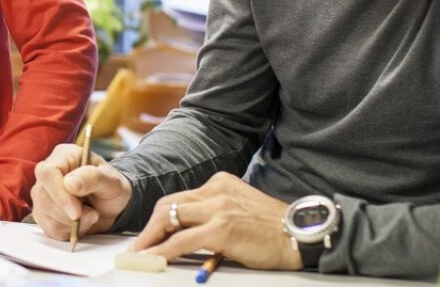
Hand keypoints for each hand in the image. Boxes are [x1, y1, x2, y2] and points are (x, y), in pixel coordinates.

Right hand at [32, 142, 132, 239]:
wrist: (112, 205)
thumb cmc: (112, 188)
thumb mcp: (111, 181)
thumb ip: (92, 178)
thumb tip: (69, 183)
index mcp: (63, 156)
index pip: (47, 173)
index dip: (59, 194)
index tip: (76, 212)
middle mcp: (48, 173)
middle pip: (43, 196)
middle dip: (68, 213)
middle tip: (93, 215)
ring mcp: (42, 193)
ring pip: (44, 214)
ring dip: (70, 224)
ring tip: (90, 216)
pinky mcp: (43, 212)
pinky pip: (48, 228)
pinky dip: (67, 231)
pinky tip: (80, 224)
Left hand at [129, 172, 301, 269]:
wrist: (300, 235)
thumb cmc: (272, 228)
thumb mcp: (239, 209)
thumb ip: (214, 213)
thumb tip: (186, 233)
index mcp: (219, 183)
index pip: (180, 198)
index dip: (161, 217)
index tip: (151, 232)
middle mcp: (215, 190)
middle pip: (169, 204)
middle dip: (150, 227)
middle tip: (139, 245)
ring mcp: (218, 207)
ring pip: (170, 218)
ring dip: (151, 238)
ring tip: (140, 253)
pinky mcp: (221, 228)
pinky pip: (182, 240)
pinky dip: (163, 250)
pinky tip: (154, 258)